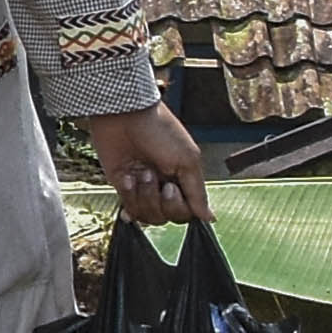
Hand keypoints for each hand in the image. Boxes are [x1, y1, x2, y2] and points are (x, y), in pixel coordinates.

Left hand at [89, 99, 213, 226]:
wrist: (124, 114)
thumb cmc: (159, 129)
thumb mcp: (187, 159)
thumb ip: (197, 192)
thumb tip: (209, 218)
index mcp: (183, 179)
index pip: (186, 212)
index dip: (179, 207)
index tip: (173, 187)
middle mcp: (164, 186)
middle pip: (167, 217)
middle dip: (161, 200)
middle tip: (155, 175)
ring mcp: (142, 187)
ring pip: (147, 216)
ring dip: (144, 196)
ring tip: (140, 172)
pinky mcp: (122, 186)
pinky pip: (128, 208)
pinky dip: (128, 196)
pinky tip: (126, 178)